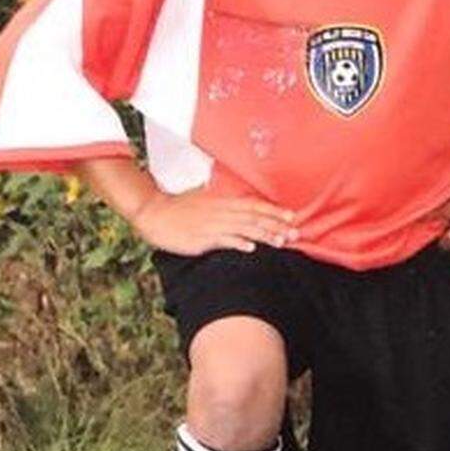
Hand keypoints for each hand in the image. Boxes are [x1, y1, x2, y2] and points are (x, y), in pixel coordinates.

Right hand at [132, 187, 298, 255]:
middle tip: (295, 233)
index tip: (292, 216)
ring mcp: (211, 224)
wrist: (154, 212)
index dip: (274, 210)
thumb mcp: (204, 201)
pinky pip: (222, 240)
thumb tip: (242, 212)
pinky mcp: (201, 237)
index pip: (253, 204)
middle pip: (253, 217)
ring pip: (243, 228)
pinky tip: (251, 248)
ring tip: (280, 242)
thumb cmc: (179, 208)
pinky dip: (237, 243)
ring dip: (263, 235)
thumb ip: (224, 206)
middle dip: (276, 225)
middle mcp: (220, 211)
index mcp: (222, 201)